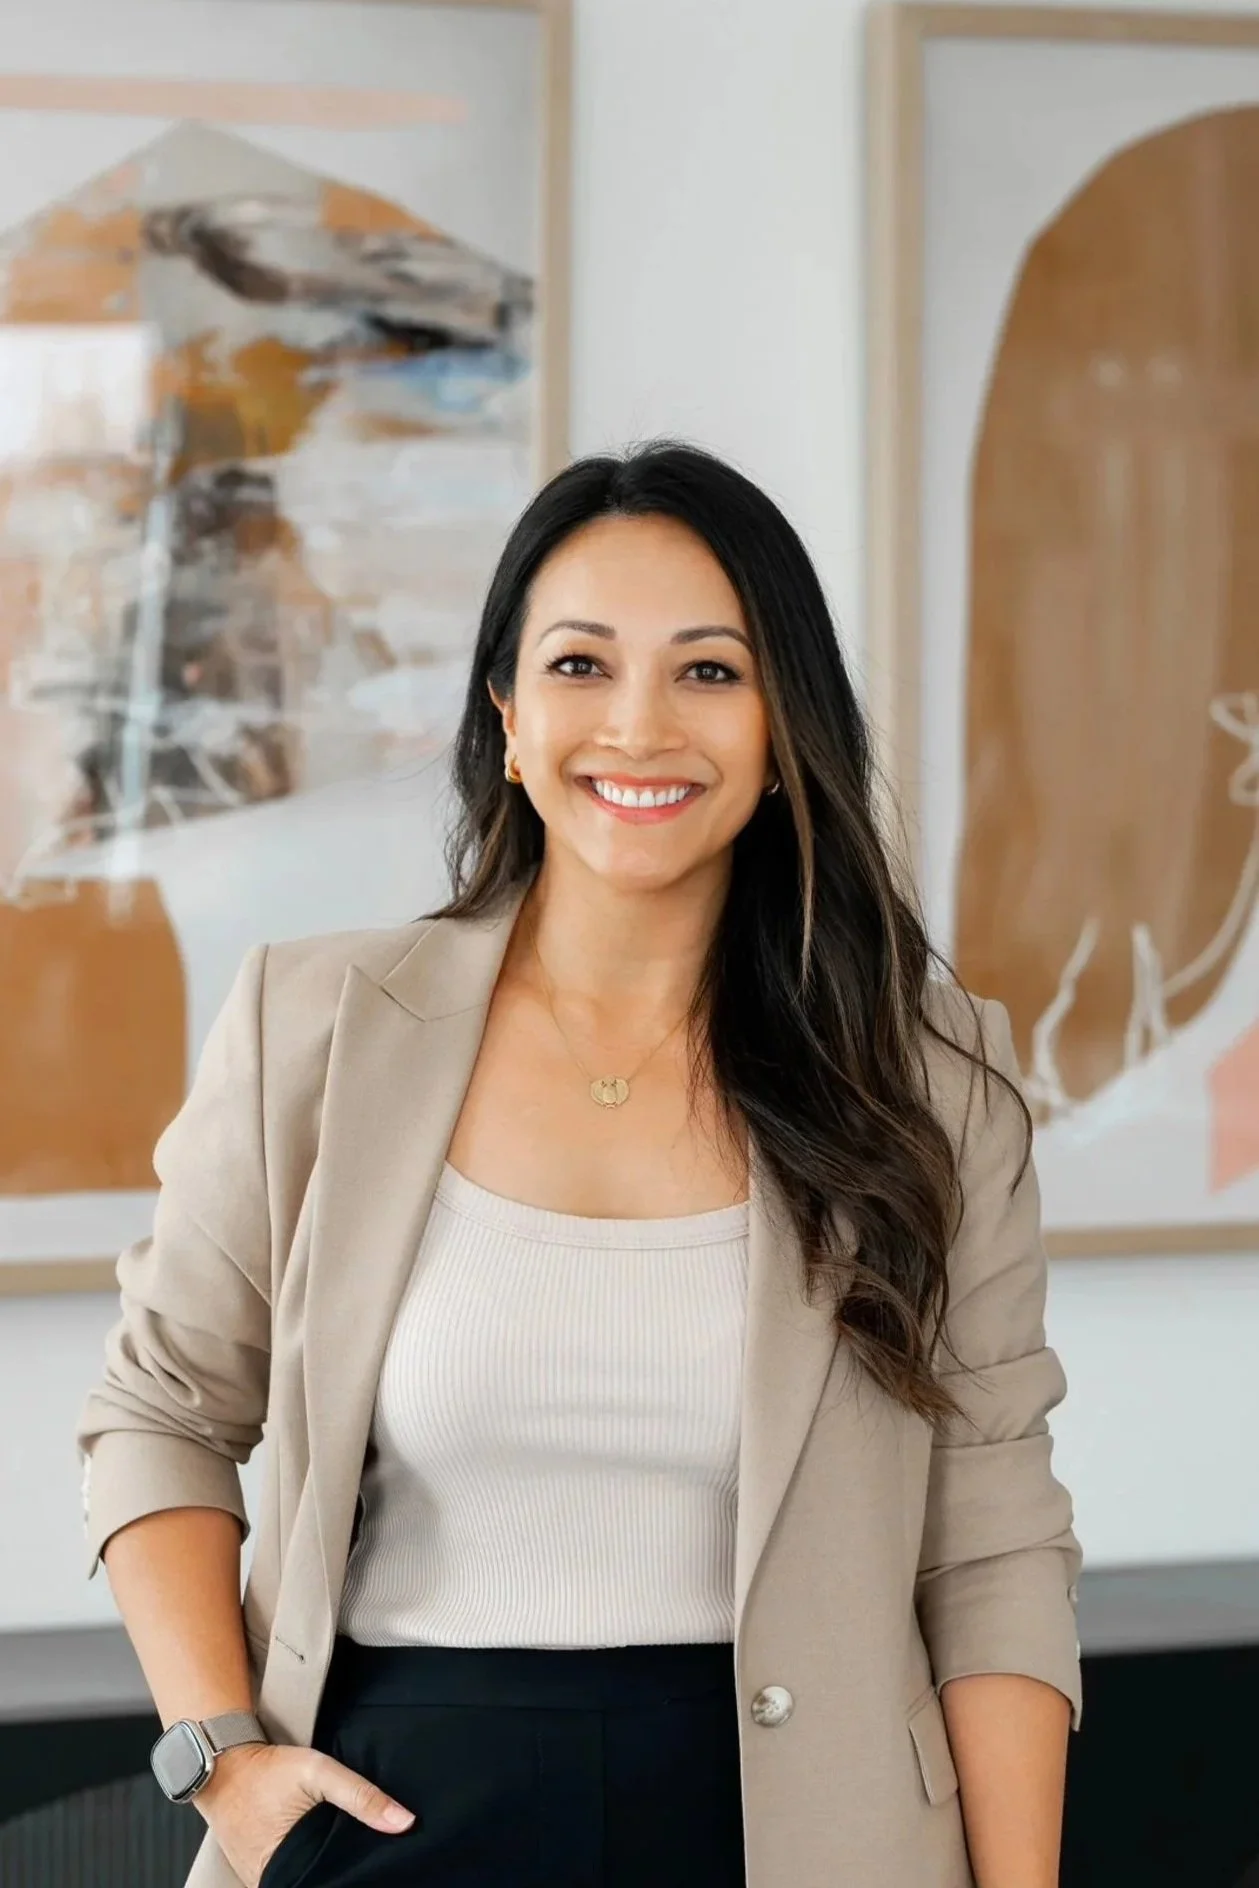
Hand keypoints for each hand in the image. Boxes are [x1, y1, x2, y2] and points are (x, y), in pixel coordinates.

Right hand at [194, 1741, 414, 1887]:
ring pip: (303, 1880)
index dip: (354, 1876)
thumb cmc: (267, 1770)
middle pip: (319, 1882)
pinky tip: (316, 1849)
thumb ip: (361, 1796)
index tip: (373, 1866)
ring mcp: (260, 1879)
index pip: (333, 1884)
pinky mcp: (255, 1871)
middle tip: (359, 1853)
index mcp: (286, 1869)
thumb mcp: (318, 1772)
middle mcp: (271, 1881)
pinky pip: (286, 1875)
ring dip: (321, 1869)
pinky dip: (302, 1865)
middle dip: (340, 1871)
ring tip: (339, 1850)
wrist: (223, 1765)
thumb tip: (403, 1822)